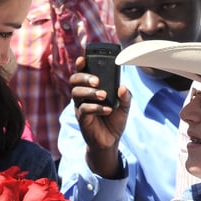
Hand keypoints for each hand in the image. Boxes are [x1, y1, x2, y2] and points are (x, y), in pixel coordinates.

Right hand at [70, 56, 130, 177]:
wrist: (110, 141)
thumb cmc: (114, 121)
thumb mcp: (125, 107)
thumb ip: (125, 96)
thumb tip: (122, 87)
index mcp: (92, 89)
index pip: (83, 73)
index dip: (81, 64)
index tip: (84, 58)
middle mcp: (83, 95)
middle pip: (74, 80)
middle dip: (84, 77)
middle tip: (97, 81)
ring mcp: (80, 106)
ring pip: (76, 93)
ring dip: (90, 92)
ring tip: (104, 95)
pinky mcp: (82, 119)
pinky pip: (83, 109)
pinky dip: (96, 108)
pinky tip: (107, 110)